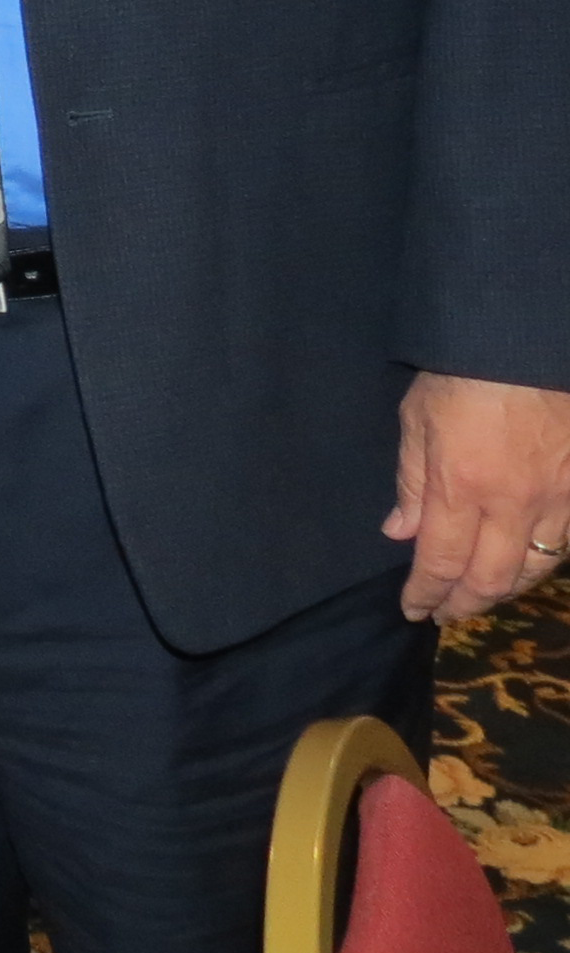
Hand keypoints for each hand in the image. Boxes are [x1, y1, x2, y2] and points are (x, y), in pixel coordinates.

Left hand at [387, 370, 569, 623]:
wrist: (526, 339)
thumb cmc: (461, 373)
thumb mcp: (417, 420)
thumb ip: (411, 483)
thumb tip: (400, 533)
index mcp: (461, 487)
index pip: (441, 562)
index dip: (427, 593)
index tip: (415, 610)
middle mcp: (513, 503)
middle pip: (494, 578)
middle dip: (467, 603)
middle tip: (448, 613)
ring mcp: (559, 498)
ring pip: (538, 566)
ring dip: (508, 588)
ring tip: (483, 593)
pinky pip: (567, 540)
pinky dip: (544, 559)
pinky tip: (527, 560)